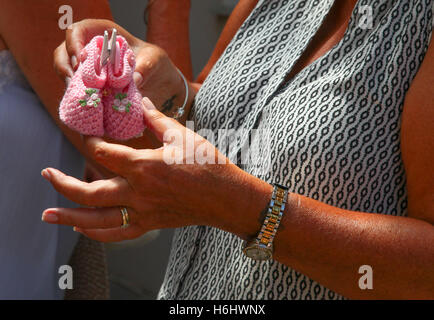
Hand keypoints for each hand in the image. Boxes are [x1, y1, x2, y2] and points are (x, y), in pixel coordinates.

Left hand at [40, 97, 243, 241]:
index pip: (103, 152)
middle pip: (89, 191)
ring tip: (49, 214)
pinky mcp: (150, 223)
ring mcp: (142, 210)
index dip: (90, 141)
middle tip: (46, 174)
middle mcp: (137, 191)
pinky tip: (81, 229)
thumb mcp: (180, 135)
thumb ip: (155, 119)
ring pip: (97, 219)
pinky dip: (97, 233)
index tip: (86, 135)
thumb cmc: (207, 164)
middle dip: (63, 183)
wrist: (225, 196)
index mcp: (143, 165)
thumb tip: (141, 102)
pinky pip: (118, 233)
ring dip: (69, 216)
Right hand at [53, 19, 189, 113]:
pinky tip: (86, 105)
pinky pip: (76, 90)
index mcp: (101, 33)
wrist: (156, 79)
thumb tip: (134, 80)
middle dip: (65, 67)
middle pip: (63, 52)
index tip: (81, 59)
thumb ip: (145, 66)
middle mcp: (89, 49)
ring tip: (78, 96)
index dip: (74, 43)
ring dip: (69, 84)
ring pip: (66, 72)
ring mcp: (86, 68)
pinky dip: (78, 97)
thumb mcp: (154, 60)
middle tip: (75, 81)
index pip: (77, 31)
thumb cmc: (153, 62)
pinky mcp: (89, 86)